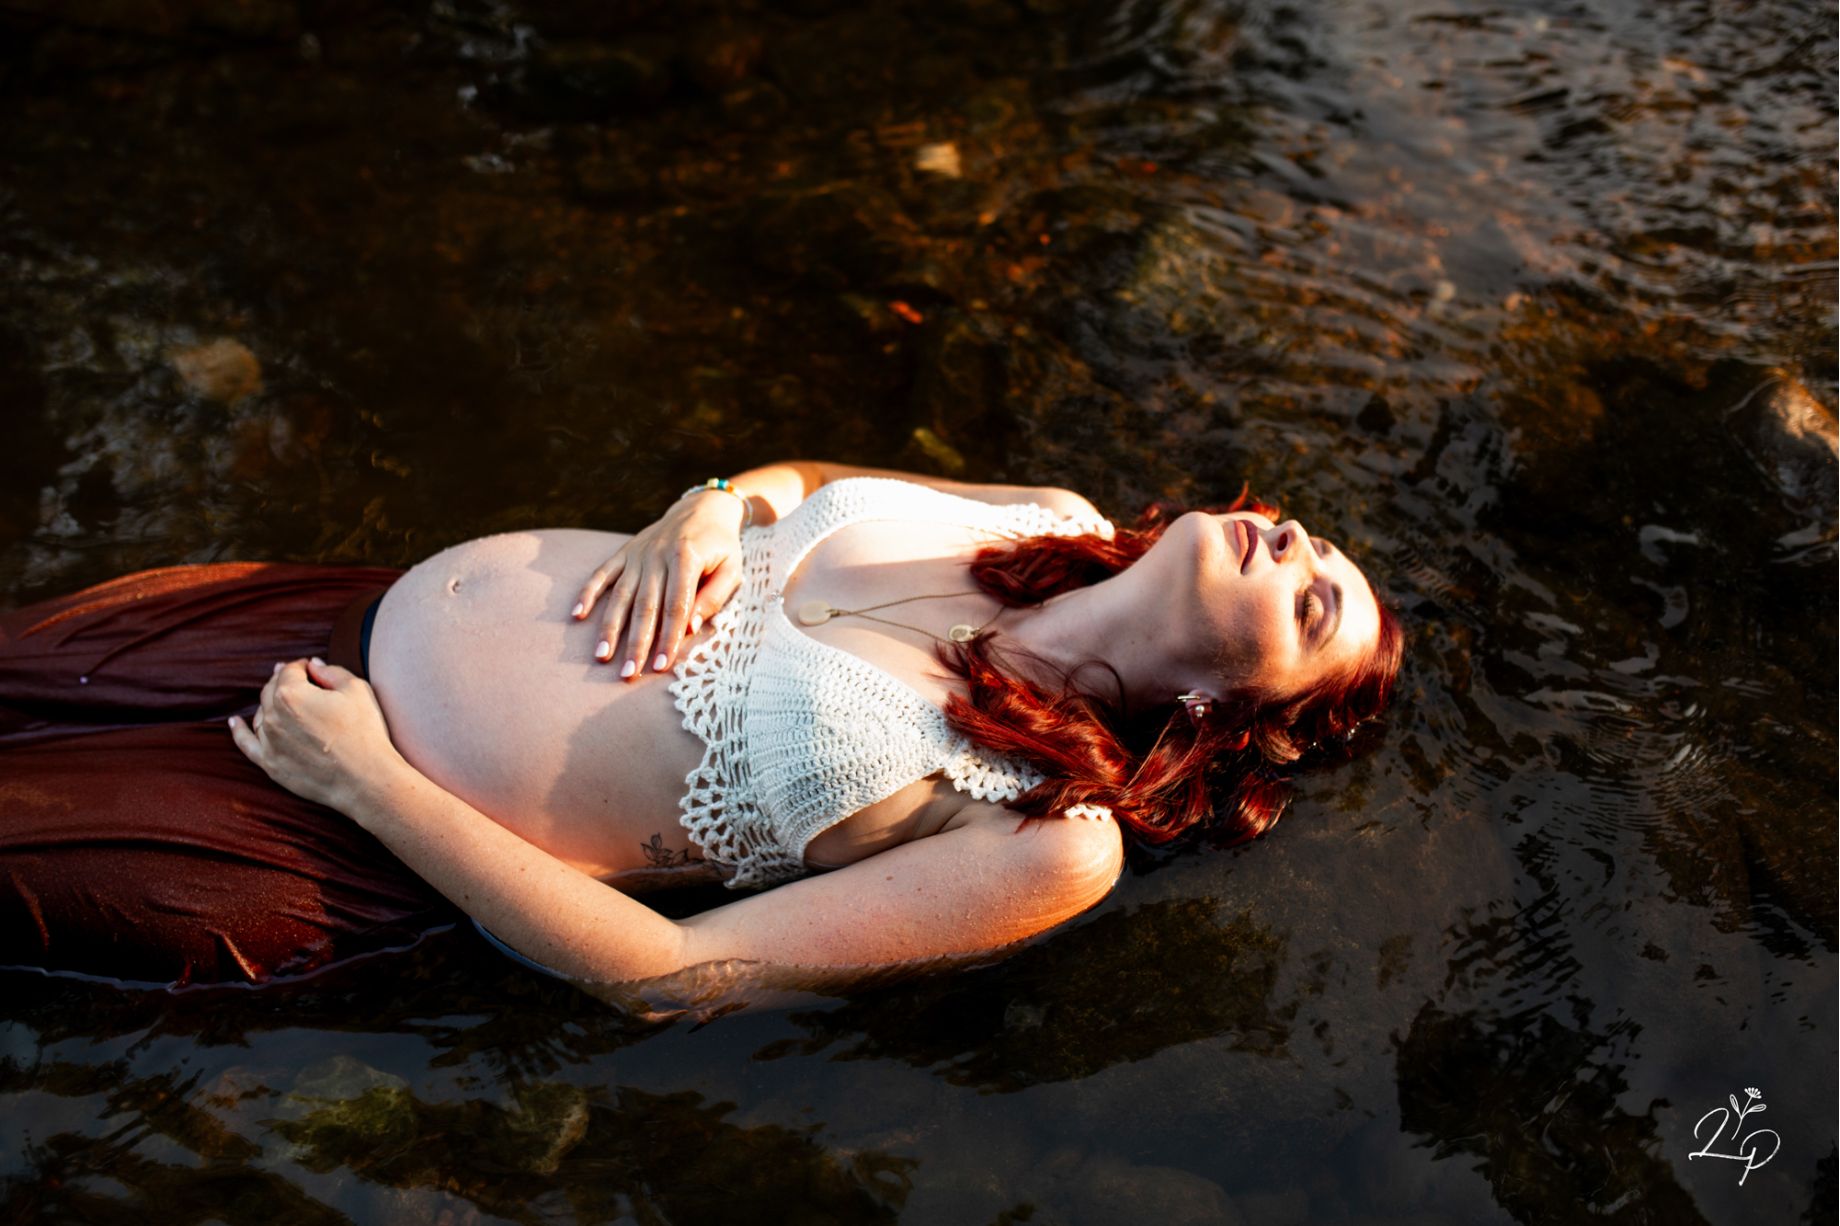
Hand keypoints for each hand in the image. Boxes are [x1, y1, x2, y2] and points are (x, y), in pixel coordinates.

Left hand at [228, 658, 403, 815]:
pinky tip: (235, 722)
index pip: (290, 670)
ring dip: (272, 704)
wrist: (364, 779)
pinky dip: (239, 731)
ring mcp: (268, 741)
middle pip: (272, 689)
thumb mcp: (357, 690)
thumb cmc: (364, 732)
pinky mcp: (269, 763)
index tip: (313, 669)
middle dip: (285, 682)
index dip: (303, 666)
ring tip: (287, 703)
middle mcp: (273, 715)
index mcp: (291, 693)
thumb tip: (313, 665)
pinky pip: (246, 743)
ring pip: (262, 713)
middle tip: (301, 682)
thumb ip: (331, 671)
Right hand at [571, 489, 746, 678]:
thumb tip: (690, 628)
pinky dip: (588, 592)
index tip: (660, 666)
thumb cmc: (721, 547)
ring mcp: (638, 553)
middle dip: (636, 642)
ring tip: (601, 656)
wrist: (702, 508)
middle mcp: (658, 555)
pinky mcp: (624, 552)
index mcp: (687, 558)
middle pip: (645, 606)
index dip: (668, 638)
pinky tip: (577, 615)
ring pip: (620, 594)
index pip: (676, 606)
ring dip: (610, 627)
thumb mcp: (732, 569)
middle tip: (628, 674)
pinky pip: (602, 573)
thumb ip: (714, 597)